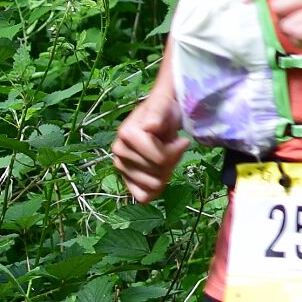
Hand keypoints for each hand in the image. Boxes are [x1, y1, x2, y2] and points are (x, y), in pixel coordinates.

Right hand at [110, 81, 190, 204]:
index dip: (176, 150)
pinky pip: (143, 197)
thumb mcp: (164, 105)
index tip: (182, 139)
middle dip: (172, 160)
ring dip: (166, 171)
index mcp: (126, 134)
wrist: (162, 116)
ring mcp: (121, 167)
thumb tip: (151, 125)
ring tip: (166, 155)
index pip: (160, 158)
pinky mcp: (126, 179)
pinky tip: (161, 173)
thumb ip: (157, 114)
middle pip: (158, 172)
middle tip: (173, 146)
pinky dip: (156, 189)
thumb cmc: (164, 109)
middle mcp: (119, 152)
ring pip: (154, 185)